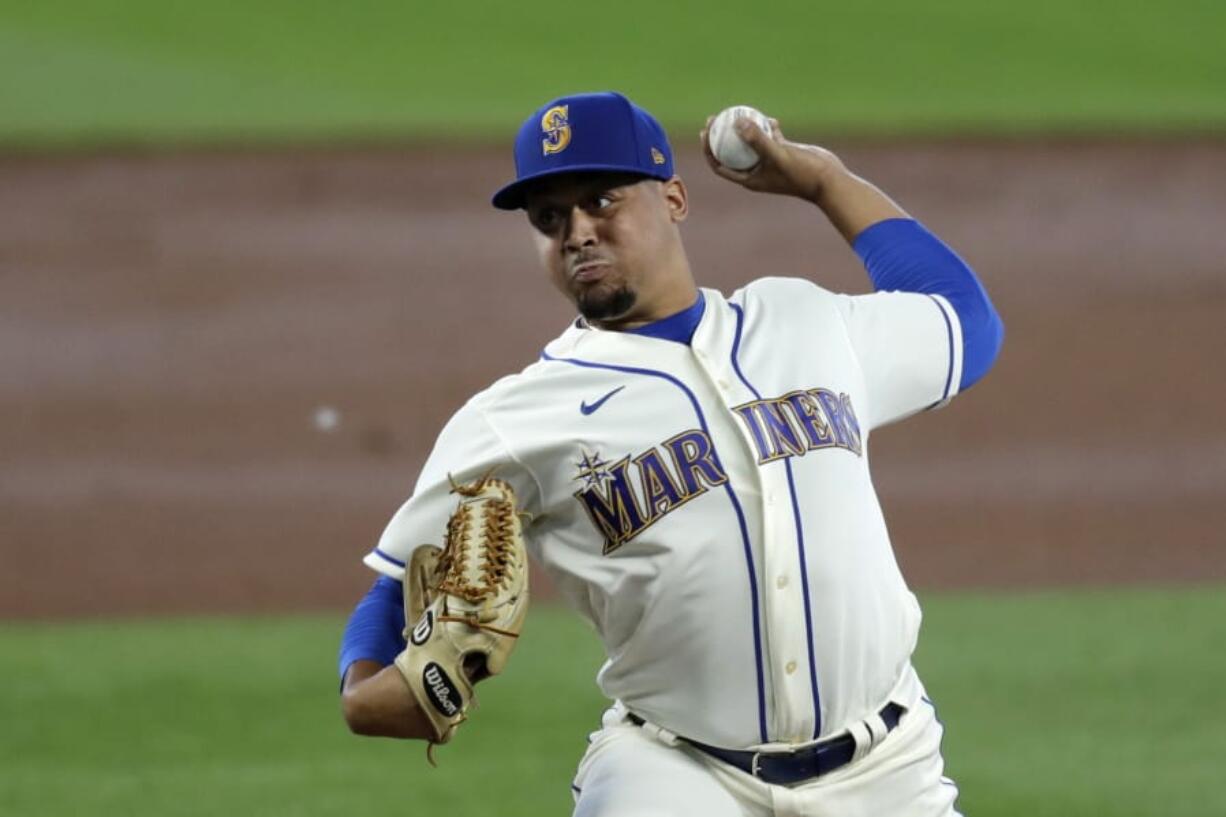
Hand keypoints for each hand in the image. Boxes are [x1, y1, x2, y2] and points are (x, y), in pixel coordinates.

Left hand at [700, 115, 846, 203]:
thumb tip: (738, 123)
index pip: (719, 164)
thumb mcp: (778, 155)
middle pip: (729, 152)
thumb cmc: (802, 173)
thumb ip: (758, 140)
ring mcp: (769, 162)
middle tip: (713, 118)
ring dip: (742, 129)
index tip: (705, 132)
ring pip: (750, 143)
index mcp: (749, 179)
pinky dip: (767, 128)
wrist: (828, 180)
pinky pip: (770, 138)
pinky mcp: (783, 153)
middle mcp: (757, 171)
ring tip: (735, 112)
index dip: (708, 150)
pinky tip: (768, 118)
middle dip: (719, 136)